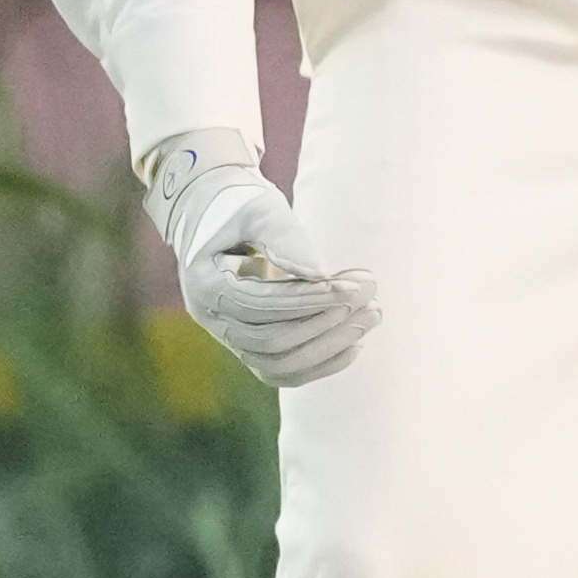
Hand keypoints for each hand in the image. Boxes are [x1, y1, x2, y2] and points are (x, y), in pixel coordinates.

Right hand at [146, 136, 380, 388]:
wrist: (212, 216)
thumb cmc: (238, 206)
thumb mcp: (259, 209)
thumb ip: (284, 237)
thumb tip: (320, 273)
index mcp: (206, 283)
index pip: (260, 305)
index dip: (308, 300)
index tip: (353, 287)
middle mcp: (212, 318)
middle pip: (271, 342)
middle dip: (325, 323)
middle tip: (371, 301)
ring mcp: (227, 336)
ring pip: (279, 364)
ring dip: (329, 346)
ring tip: (370, 316)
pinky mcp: (247, 345)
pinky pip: (282, 370)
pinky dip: (319, 364)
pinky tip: (355, 345)